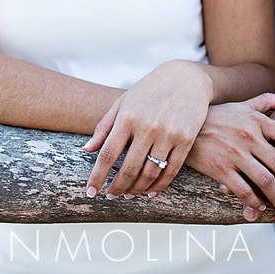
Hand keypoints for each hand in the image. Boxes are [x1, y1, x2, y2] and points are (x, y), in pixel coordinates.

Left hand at [83, 61, 211, 198]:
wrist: (188, 77)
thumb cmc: (150, 90)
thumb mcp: (124, 102)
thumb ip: (104, 126)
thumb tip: (87, 151)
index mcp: (128, 117)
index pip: (108, 155)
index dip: (97, 177)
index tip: (90, 192)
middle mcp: (148, 127)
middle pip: (128, 169)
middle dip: (117, 188)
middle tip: (111, 196)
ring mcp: (169, 133)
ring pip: (150, 173)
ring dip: (137, 189)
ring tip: (129, 195)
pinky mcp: (186, 138)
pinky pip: (172, 169)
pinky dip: (160, 185)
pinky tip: (150, 191)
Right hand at [186, 90, 274, 225]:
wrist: (183, 124)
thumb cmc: (218, 115)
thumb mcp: (244, 105)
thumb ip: (269, 101)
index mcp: (259, 121)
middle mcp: (250, 137)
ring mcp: (235, 154)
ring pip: (264, 180)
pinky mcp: (220, 169)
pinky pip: (241, 189)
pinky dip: (253, 201)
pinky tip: (260, 209)